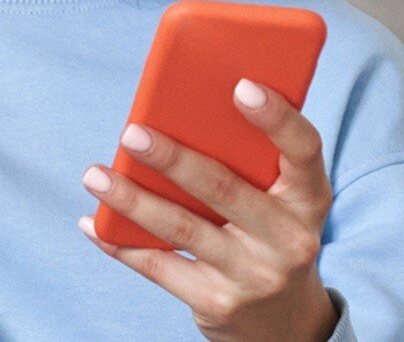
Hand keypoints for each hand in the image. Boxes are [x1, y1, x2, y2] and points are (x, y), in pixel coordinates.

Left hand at [79, 78, 339, 341]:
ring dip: (131, 199)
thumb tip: (177, 112)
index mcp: (310, 198)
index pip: (304, 150)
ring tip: (95, 175)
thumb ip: (252, 162)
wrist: (282, 321)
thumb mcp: (283, 202)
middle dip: (173, 159)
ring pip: (182, 228)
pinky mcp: (217, 302)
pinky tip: (94, 222)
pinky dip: (121, 243)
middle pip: (224, 188)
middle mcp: (289, 238)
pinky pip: (159, 267)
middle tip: (132, 133)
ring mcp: (253, 274)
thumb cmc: (270, 234)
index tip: (241, 86)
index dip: (277, 118)